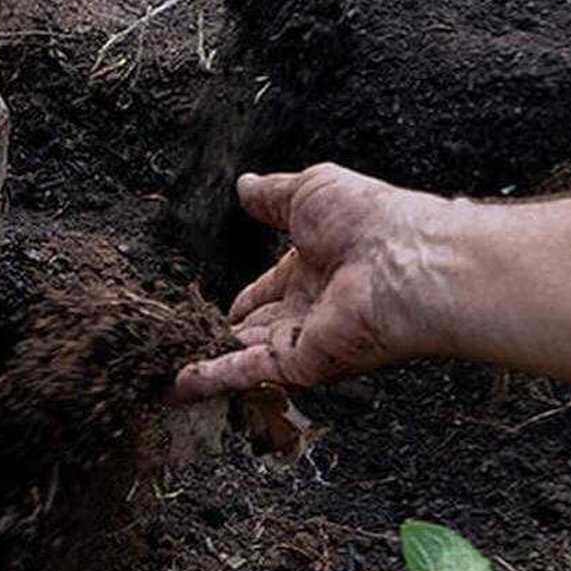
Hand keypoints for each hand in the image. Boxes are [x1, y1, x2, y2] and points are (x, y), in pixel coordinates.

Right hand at [175, 165, 441, 399]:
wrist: (406, 260)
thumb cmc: (372, 220)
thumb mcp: (310, 190)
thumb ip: (272, 194)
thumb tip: (244, 184)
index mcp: (316, 268)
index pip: (270, 290)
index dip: (244, 298)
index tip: (216, 305)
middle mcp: (311, 308)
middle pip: (256, 328)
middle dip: (221, 335)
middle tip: (183, 343)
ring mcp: (306, 339)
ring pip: (244, 354)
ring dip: (207, 361)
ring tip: (164, 369)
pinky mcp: (300, 363)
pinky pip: (247, 372)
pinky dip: (210, 379)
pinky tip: (177, 386)